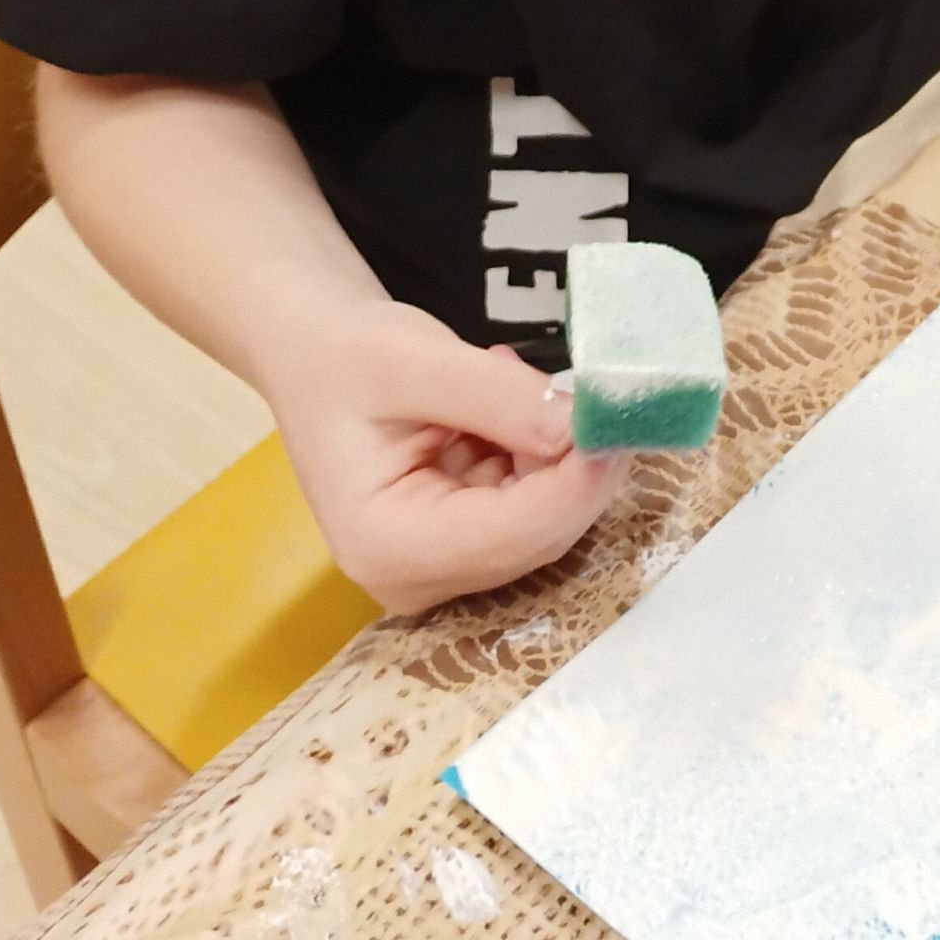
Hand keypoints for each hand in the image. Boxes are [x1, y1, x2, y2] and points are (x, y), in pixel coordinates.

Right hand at [265, 297, 628, 614]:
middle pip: (538, 536)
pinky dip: (537, 452)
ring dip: (554, 449)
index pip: (513, 533)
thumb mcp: (415, 358)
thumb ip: (497, 395)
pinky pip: (533, 505)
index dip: (580, 481)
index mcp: (386, 546)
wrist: (316, 360)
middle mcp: (415, 581)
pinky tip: (502, 402)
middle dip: (579, 462)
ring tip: (504, 377)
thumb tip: (578, 427)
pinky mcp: (465, 548)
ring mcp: (443, 571)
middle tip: (595, 382)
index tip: (623, 417)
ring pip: (546, 519)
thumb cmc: (349, 359)